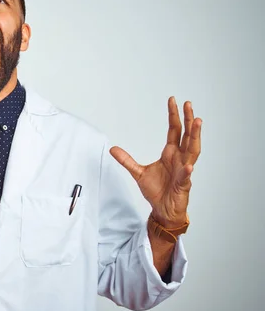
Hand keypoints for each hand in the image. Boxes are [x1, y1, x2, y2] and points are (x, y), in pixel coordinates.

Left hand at [110, 97, 201, 227]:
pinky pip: (186, 177)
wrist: (162, 209)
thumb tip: (112, 149)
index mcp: (171, 154)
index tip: (173, 101)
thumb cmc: (156, 191)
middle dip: (188, 120)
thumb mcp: (137, 172)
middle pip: (187, 136)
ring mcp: (184, 171)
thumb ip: (126, 160)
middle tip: (189, 104)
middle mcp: (180, 159)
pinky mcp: (183, 185)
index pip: (174, 131)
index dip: (174, 116)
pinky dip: (187, 171)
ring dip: (195, 136)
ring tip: (197, 122)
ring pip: (193, 151)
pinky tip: (189, 165)